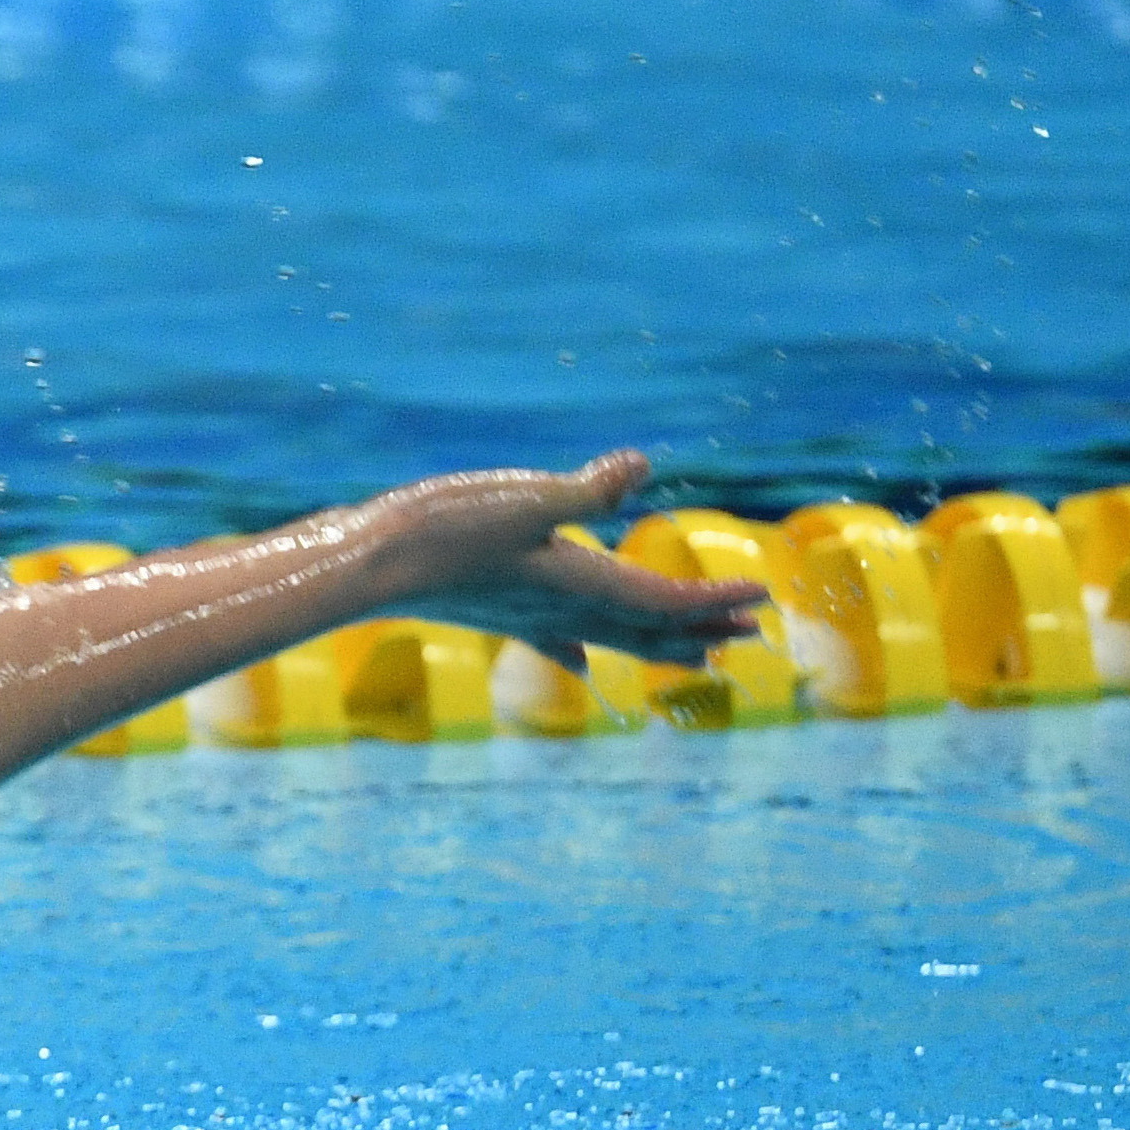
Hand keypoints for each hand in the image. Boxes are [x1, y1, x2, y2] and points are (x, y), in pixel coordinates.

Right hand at [367, 451, 769, 668]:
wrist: (367, 566)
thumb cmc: (445, 529)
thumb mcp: (526, 498)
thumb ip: (590, 489)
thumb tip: (643, 467)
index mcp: (578, 583)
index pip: (664, 600)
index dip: (714, 600)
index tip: (761, 598)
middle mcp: (560, 609)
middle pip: (645, 629)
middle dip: (699, 631)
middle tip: (749, 636)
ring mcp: (527, 616)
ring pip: (608, 637)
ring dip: (655, 643)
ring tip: (695, 654)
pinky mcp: (499, 611)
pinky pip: (557, 639)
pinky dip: (582, 648)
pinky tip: (582, 661)